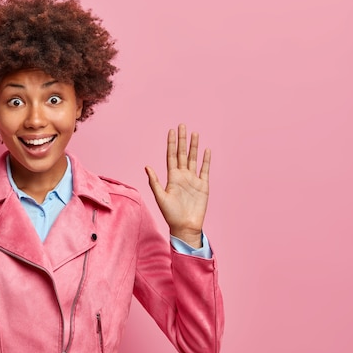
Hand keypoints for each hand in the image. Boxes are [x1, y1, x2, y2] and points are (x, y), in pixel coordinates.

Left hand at [144, 124, 209, 247]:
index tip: (171, 131)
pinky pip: (205, 170)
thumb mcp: (160, 197)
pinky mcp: (203, 186)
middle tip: (182, 126)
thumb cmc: (171, 214)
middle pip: (182, 154)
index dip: (171, 144)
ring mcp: (193, 180)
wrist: (185, 226)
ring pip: (193, 159)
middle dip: (182, 140)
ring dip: (194, 146)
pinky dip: (206, 160)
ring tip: (195, 133)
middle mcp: (182, 176)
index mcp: (172, 177)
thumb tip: (146, 166)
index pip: (171, 156)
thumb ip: (155, 182)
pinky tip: (206, 150)